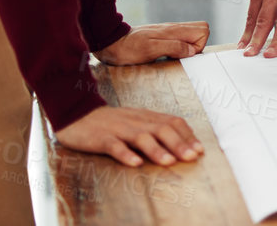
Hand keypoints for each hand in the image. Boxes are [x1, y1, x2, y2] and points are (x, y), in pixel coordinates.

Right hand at [54, 105, 204, 167]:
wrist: (77, 114)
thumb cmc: (111, 122)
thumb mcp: (136, 122)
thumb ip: (155, 130)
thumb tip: (181, 143)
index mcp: (146, 117)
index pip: (172, 122)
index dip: (187, 135)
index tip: (200, 149)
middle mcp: (136, 121)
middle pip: (161, 129)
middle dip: (179, 143)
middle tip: (192, 157)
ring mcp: (118, 129)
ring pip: (141, 137)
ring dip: (157, 150)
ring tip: (169, 161)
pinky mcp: (100, 138)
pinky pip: (114, 146)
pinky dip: (125, 154)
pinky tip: (135, 163)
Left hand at [95, 22, 209, 65]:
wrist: (109, 42)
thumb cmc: (127, 48)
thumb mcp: (150, 50)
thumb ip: (173, 47)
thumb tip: (192, 50)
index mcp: (173, 30)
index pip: (202, 30)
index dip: (198, 46)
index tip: (183, 54)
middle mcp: (173, 28)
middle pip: (200, 29)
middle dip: (197, 46)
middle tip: (180, 56)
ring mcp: (168, 32)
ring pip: (190, 35)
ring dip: (187, 48)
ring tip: (171, 56)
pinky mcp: (161, 37)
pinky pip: (179, 39)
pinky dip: (178, 49)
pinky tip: (165, 55)